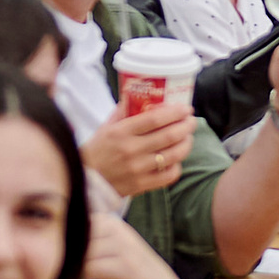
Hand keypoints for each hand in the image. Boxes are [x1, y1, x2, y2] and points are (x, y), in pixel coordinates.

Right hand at [83, 102, 197, 198]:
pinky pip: (169, 175)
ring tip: (188, 137)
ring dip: (186, 144)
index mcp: (122, 132)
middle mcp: (131, 150)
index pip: (155, 119)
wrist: (87, 180)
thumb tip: (136, 93)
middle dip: (186, 126)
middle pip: (169, 135)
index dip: (175, 112)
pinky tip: (176, 159)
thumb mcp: (106, 127)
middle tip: (191, 121)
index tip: (185, 108)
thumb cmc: (98, 150)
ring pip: (173, 155)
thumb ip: (123, 111)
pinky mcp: (142, 185)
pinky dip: (177, 166)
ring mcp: (138, 169)